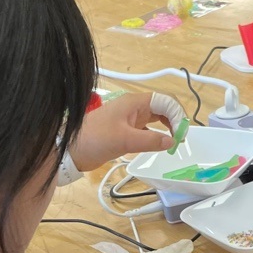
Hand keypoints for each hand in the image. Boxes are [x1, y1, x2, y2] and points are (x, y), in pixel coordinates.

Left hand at [70, 92, 185, 171]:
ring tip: (174, 142)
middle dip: (175, 121)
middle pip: (162, 109)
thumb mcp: (125, 140)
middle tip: (180, 139)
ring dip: (167, 128)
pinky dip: (156, 136)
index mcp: (134, 102)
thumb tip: (171, 141)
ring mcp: (130, 119)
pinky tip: (160, 146)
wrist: (72, 150)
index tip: (180, 134)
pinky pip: (147, 130)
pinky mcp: (126, 131)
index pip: (165, 102)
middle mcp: (134, 108)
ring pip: (156, 119)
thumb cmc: (95, 139)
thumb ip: (150, 140)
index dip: (177, 115)